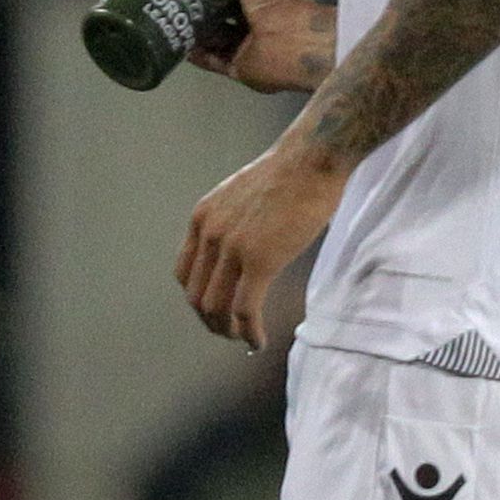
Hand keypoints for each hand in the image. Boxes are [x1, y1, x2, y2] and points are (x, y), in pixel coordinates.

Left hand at [177, 132, 348, 348]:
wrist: (313, 158)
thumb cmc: (293, 172)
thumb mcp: (245, 194)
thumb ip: (236, 221)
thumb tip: (251, 241)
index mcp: (203, 218)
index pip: (185, 273)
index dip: (200, 299)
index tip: (220, 309)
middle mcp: (209, 235)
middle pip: (197, 297)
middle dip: (213, 322)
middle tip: (232, 333)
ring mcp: (233, 249)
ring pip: (218, 308)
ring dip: (229, 331)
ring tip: (246, 339)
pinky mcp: (260, 261)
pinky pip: (246, 309)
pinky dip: (250, 332)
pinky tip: (259, 341)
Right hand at [184, 0, 336, 93]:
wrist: (289, 43)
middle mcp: (256, 11)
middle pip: (220, 1)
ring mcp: (247, 39)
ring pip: (214, 31)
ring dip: (191, 23)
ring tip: (164, 13)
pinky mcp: (239, 64)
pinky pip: (211, 58)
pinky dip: (193, 52)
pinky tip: (174, 42)